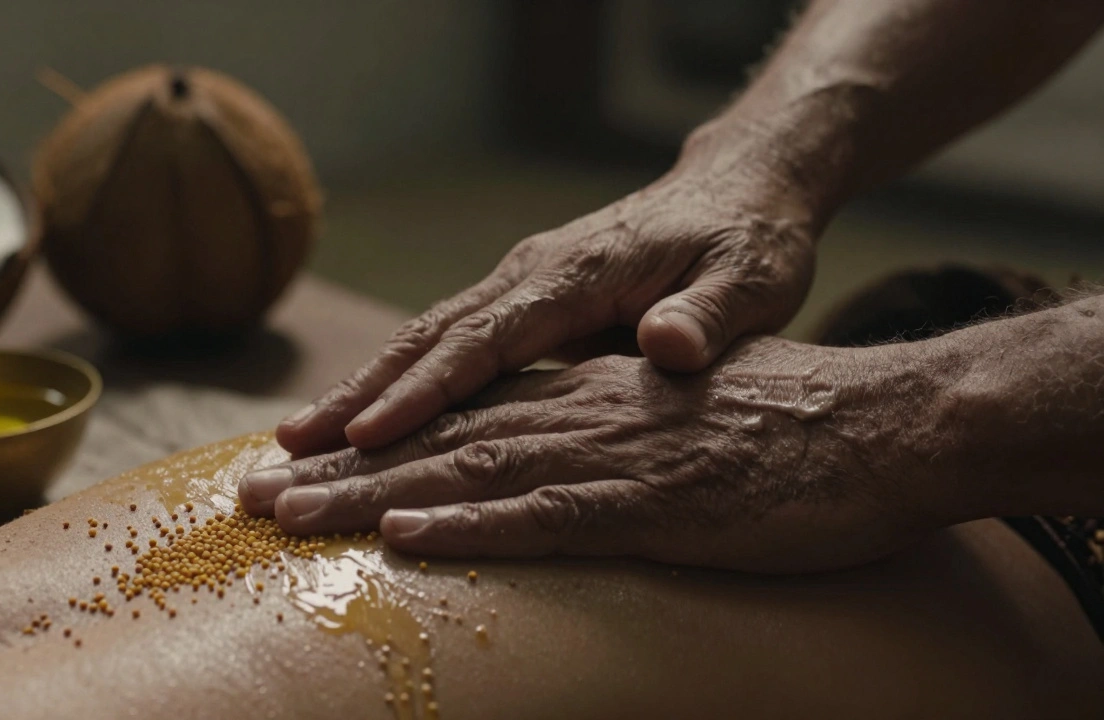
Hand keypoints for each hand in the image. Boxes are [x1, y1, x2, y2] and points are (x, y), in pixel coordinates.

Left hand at [241, 338, 956, 572]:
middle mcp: (580, 416)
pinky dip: (474, 525)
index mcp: (582, 397)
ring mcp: (613, 459)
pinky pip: (548, 516)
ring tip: (292, 516)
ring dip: (374, 497)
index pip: (456, 417)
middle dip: (337, 471)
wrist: (879, 428)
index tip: (297, 465)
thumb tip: (538, 462)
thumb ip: (602, 433)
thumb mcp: (672, 422)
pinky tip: (410, 534)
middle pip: (438, 443)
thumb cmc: (781, 431)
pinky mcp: (654, 506)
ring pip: (469, 475)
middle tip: (250, 494)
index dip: (371, 443)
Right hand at [276, 164, 819, 454]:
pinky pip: (448, 344)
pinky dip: (400, 382)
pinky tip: (365, 421)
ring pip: (426, 337)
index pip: (487, 340)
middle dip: (360, 393)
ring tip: (299, 438)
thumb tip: (666, 345)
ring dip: (363, 387)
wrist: (738, 188)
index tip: (367, 437)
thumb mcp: (750, 280)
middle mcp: (532, 275)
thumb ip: (708, 316)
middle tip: (291, 446)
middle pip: (431, 337)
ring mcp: (522, 284)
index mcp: (576, 275)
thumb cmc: (748, 240)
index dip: (426, 391)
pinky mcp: (525, 299)